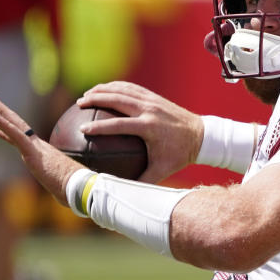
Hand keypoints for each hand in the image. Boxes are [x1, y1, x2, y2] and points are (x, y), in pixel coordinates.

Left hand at [0, 95, 82, 205]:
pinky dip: (4, 124)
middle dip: (4, 114)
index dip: (10, 130)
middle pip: (19, 127)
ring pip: (15, 128)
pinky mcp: (33, 152)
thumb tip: (67, 199)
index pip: (24, 139)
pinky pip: (16, 135)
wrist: (80, 187)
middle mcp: (40, 148)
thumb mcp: (64, 189)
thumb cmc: (76, 191)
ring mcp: (36, 148)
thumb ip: (62, 190)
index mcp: (45, 155)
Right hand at [77, 81, 202, 183]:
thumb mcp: (162, 170)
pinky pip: (131, 88)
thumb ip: (142, 182)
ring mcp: (152, 100)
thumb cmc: (180, 155)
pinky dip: (115, 87)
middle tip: (78, 104)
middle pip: (117, 100)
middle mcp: (149, 110)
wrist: (201, 135)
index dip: (99, 127)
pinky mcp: (154, 96)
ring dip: (103, 89)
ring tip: (86, 95)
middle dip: (96, 99)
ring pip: (123, 90)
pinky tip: (103, 91)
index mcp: (149, 127)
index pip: (119, 125)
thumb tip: (120, 192)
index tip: (82, 129)